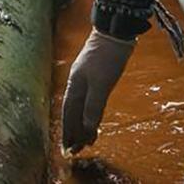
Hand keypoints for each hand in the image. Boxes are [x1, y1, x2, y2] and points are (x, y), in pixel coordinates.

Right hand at [61, 29, 135, 150]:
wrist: (115, 32)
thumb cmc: (107, 58)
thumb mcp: (101, 84)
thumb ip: (93, 106)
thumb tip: (86, 128)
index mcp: (74, 85)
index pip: (68, 114)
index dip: (68, 132)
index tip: (69, 149)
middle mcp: (76, 83)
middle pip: (72, 112)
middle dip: (73, 131)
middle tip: (76, 150)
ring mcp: (85, 78)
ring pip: (80, 106)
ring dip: (81, 124)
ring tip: (86, 140)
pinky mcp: (95, 75)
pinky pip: (87, 100)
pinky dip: (89, 112)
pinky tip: (92, 118)